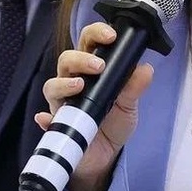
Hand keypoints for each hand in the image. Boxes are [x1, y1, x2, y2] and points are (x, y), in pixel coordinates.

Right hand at [37, 21, 153, 190]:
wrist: (105, 156)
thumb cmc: (113, 124)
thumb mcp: (129, 106)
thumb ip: (135, 87)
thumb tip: (146, 68)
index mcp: (91, 71)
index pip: (88, 44)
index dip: (96, 34)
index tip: (111, 35)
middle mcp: (72, 83)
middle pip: (66, 60)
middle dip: (80, 58)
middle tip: (98, 66)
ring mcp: (62, 103)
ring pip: (51, 85)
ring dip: (63, 83)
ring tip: (79, 86)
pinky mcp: (56, 125)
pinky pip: (45, 120)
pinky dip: (44, 118)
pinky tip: (47, 118)